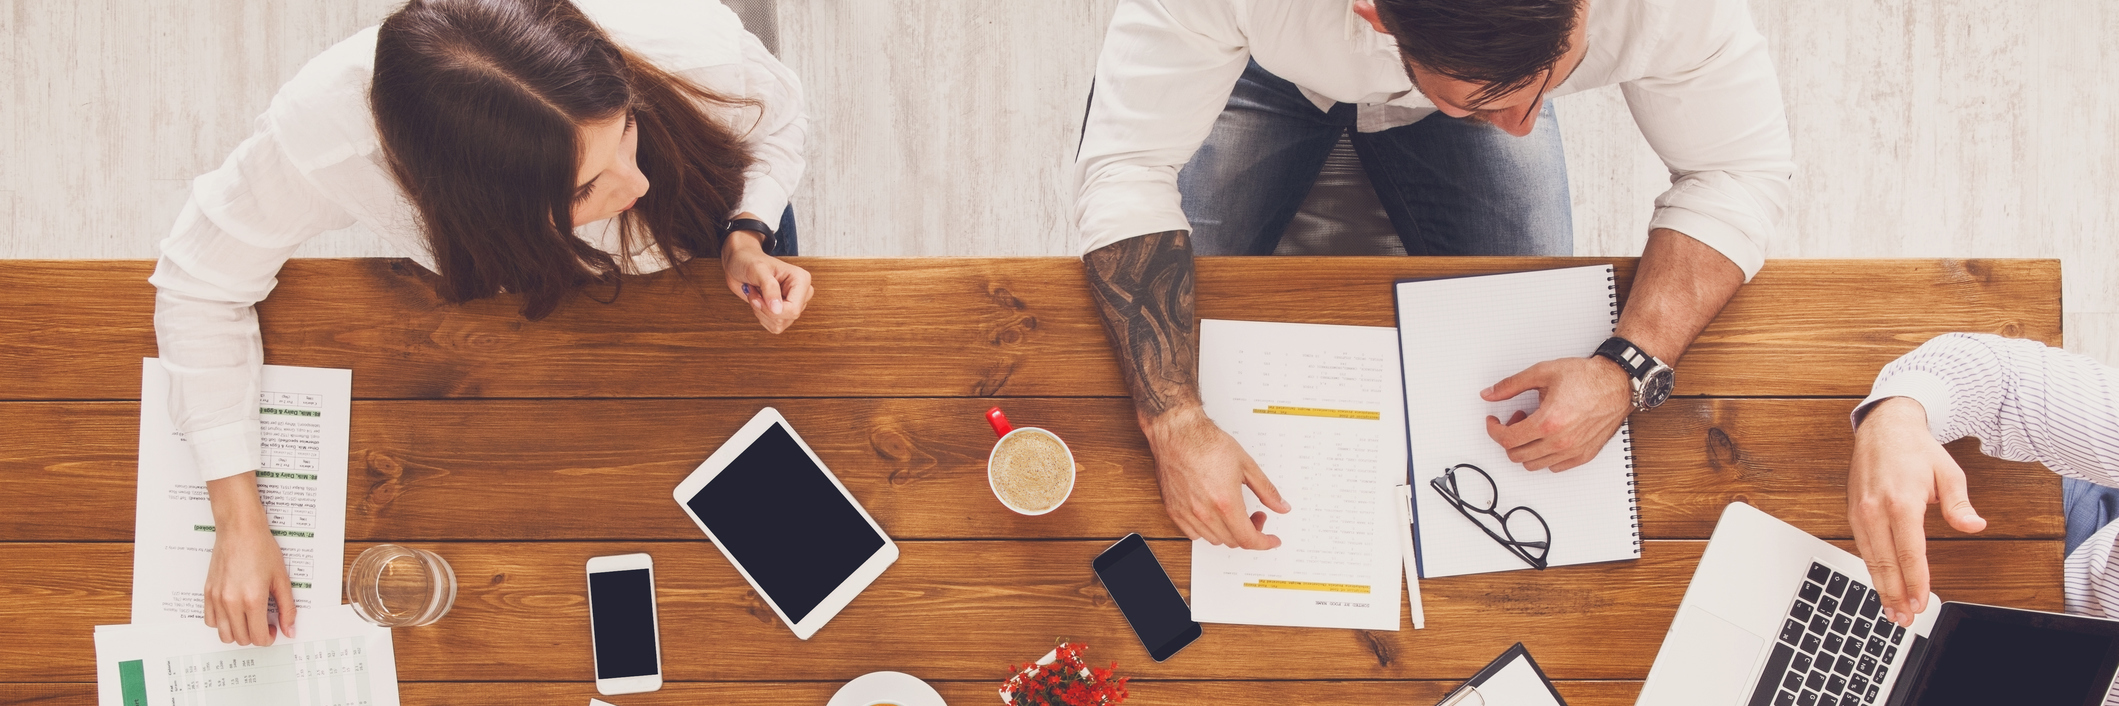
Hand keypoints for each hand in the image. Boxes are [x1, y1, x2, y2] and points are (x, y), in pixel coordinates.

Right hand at [203, 473, 296, 645]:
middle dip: (255, 636)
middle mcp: (231, 602)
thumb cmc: (261, 549)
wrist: (240, 531)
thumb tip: (289, 629)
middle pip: (241, 639)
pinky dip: (222, 623)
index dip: (268, 638)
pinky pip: (210, 621)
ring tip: (249, 620)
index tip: (273, 630)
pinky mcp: (208, 593)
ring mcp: (217, 598)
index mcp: (252, 599)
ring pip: (224, 634)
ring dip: (238, 633)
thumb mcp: (282, 579)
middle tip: (264, 624)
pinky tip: (234, 613)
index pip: (258, 637)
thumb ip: (287, 608)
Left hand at [720, 227, 812, 333]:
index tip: (757, 297)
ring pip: (780, 324)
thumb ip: (769, 288)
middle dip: (765, 309)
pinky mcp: (784, 312)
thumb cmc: (749, 261)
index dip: (771, 309)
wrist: (739, 263)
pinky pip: (775, 326)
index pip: (793, 308)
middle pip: (788, 317)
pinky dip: (761, 316)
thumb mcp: (757, 270)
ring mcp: (793, 303)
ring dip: (761, 312)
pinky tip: (759, 301)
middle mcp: (800, 293)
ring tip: (757, 294)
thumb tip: (777, 309)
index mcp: (801, 280)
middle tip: (755, 292)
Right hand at [1141, 406, 1292, 549]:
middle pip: (1233, 541)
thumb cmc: (1207, 443)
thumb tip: (1281, 506)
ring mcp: (1188, 514)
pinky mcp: (1174, 511)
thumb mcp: (1246, 465)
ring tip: (1234, 513)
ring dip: (1229, 532)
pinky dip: (1208, 531)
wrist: (1178, 433)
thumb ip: (1266, 490)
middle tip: (1255, 516)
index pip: (1248, 538)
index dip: (1264, 543)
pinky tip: (1213, 515)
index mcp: (1226, 502)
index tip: (1271, 540)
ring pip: (1214, 540)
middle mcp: (1205, 513)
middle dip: (1250, 532)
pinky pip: (1194, 534)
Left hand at [1482, 357, 1633, 470]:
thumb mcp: (1542, 373)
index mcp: (1548, 422)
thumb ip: (1511, 385)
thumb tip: (1490, 394)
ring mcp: (1573, 451)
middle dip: (1508, 438)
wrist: (1617, 383)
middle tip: (1515, 420)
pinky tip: (1547, 437)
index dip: (1493, 430)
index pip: (1507, 439)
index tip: (1493, 422)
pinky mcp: (1584, 455)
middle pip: (1517, 455)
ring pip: (1533, 465)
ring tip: (1533, 427)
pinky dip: (1544, 456)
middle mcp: (1560, 441)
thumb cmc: (1587, 378)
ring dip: (1525, 448)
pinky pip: (1554, 467)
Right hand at [1849, 396, 1985, 626]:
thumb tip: (1974, 525)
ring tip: (1892, 610)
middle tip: (1905, 618)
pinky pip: (1863, 548)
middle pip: (1885, 563)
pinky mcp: (1853, 513)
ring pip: (1870, 559)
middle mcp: (1875, 509)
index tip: (1922, 602)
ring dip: (1881, 587)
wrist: (1883, 428)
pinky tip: (1881, 583)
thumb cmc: (1916, 450)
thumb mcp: (1948, 472)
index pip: (1909, 552)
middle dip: (1895, 594)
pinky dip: (1872, 569)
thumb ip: (1959, 504)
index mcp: (1901, 501)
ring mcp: (1860, 512)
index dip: (1916, 582)